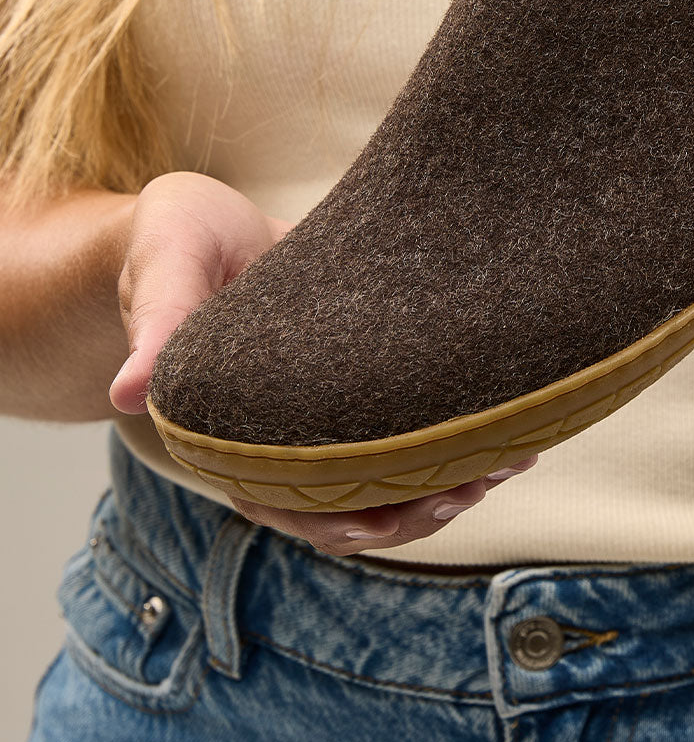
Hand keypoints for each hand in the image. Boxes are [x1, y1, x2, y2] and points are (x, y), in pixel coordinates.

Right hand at [107, 170, 538, 554]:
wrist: (198, 226)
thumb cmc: (172, 243)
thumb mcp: (164, 265)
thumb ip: (158, 320)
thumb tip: (133, 389)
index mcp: (221, 432)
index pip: (289, 503)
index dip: (353, 516)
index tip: (415, 507)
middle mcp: (272, 441)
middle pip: (352, 506)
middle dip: (425, 501)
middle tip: (492, 472)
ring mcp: (314, 422)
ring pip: (384, 481)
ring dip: (448, 478)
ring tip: (513, 454)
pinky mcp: (348, 392)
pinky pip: (399, 437)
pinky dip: (447, 441)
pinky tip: (499, 423)